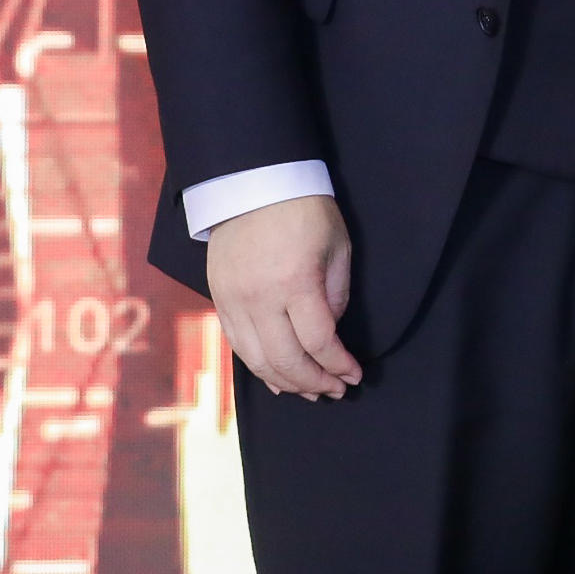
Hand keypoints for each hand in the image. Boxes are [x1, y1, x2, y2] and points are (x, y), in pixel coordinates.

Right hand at [208, 194, 361, 399]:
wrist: (252, 182)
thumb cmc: (305, 208)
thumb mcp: (337, 244)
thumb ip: (336, 293)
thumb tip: (330, 332)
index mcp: (295, 282)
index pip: (319, 341)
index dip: (339, 365)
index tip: (355, 374)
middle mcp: (260, 299)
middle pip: (286, 360)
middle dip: (315, 382)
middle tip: (336, 390)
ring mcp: (234, 301)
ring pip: (257, 360)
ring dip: (286, 382)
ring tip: (311, 391)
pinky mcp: (219, 300)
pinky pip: (237, 346)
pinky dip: (258, 368)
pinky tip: (277, 379)